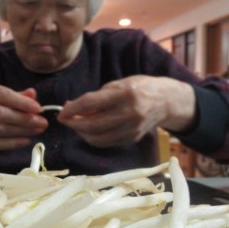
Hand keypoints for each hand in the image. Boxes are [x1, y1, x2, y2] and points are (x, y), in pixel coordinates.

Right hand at [0, 81, 48, 149]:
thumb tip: (33, 94)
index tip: (38, 108)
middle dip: (24, 119)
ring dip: (21, 131)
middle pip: (1, 114)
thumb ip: (17, 95)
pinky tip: (26, 140)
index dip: (21, 102)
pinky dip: (12, 143)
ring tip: (38, 130)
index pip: (2, 95)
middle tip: (42, 122)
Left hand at [57, 76, 195, 147]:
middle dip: (74, 124)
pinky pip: (106, 143)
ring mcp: (131, 128)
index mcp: (124, 94)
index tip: (61, 112)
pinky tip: (88, 131)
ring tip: (76, 125)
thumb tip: (71, 108)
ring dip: (81, 133)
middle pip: (92, 125)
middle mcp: (129, 113)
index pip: (90, 103)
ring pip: (97, 138)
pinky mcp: (132, 139)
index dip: (72, 109)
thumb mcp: (118, 85)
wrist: (166, 101)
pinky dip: (93, 138)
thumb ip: (96, 98)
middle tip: (65, 120)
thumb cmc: (139, 88)